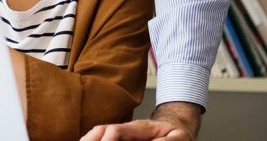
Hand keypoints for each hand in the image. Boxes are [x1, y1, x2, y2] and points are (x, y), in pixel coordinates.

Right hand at [80, 102, 200, 140]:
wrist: (175, 127)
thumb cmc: (175, 135)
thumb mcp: (178, 138)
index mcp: (140, 128)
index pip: (118, 130)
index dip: (109, 138)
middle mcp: (127, 129)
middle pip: (103, 129)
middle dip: (92, 138)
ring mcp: (122, 133)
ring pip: (99, 133)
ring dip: (88, 139)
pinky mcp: (121, 138)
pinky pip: (102, 136)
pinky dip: (92, 139)